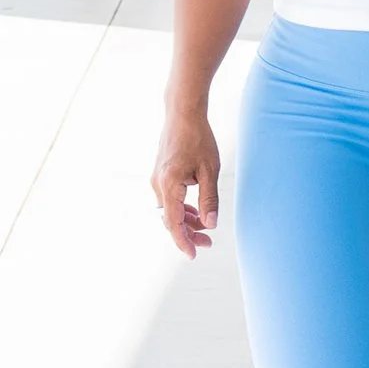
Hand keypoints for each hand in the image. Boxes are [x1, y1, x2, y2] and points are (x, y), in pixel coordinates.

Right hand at [154, 101, 219, 255]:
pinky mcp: (160, 175)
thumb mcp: (210, 170)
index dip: (183, 241)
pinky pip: (169, 199)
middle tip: (208, 242)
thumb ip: (209, 199)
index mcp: (169, 185)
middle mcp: (158, 185)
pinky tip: (197, 211)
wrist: (182, 113)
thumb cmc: (198, 139)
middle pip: (171, 219)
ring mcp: (157, 180)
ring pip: (170, 210)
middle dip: (189, 233)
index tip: (193, 254)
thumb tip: (211, 224)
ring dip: (186, 221)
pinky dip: (182, 208)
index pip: (174, 223)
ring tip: (206, 228)